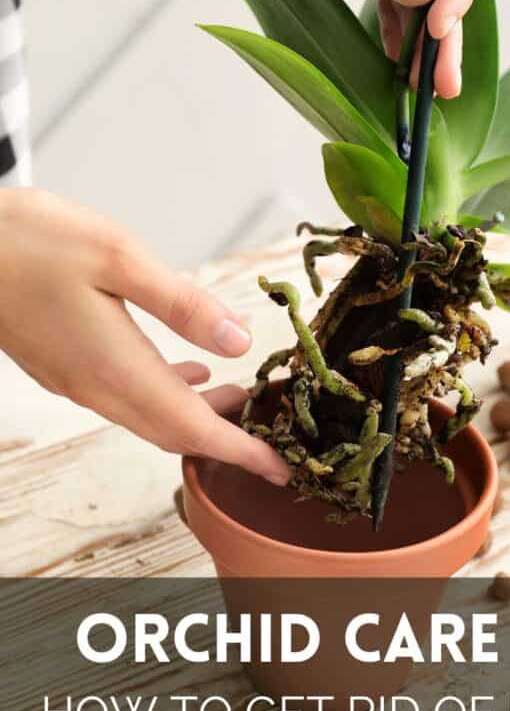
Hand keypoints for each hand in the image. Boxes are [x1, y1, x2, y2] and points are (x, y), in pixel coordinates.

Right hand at [0, 189, 288, 484]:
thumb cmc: (27, 242)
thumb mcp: (118, 258)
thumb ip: (183, 305)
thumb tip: (238, 342)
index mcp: (116, 368)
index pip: (194, 429)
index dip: (243, 453)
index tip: (281, 469)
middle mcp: (96, 387)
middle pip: (175, 433)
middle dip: (227, 441)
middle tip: (271, 434)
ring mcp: (76, 381)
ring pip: (151, 418)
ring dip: (198, 417)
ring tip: (241, 399)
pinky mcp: (64, 367)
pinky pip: (127, 399)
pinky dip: (168, 397)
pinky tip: (188, 374)